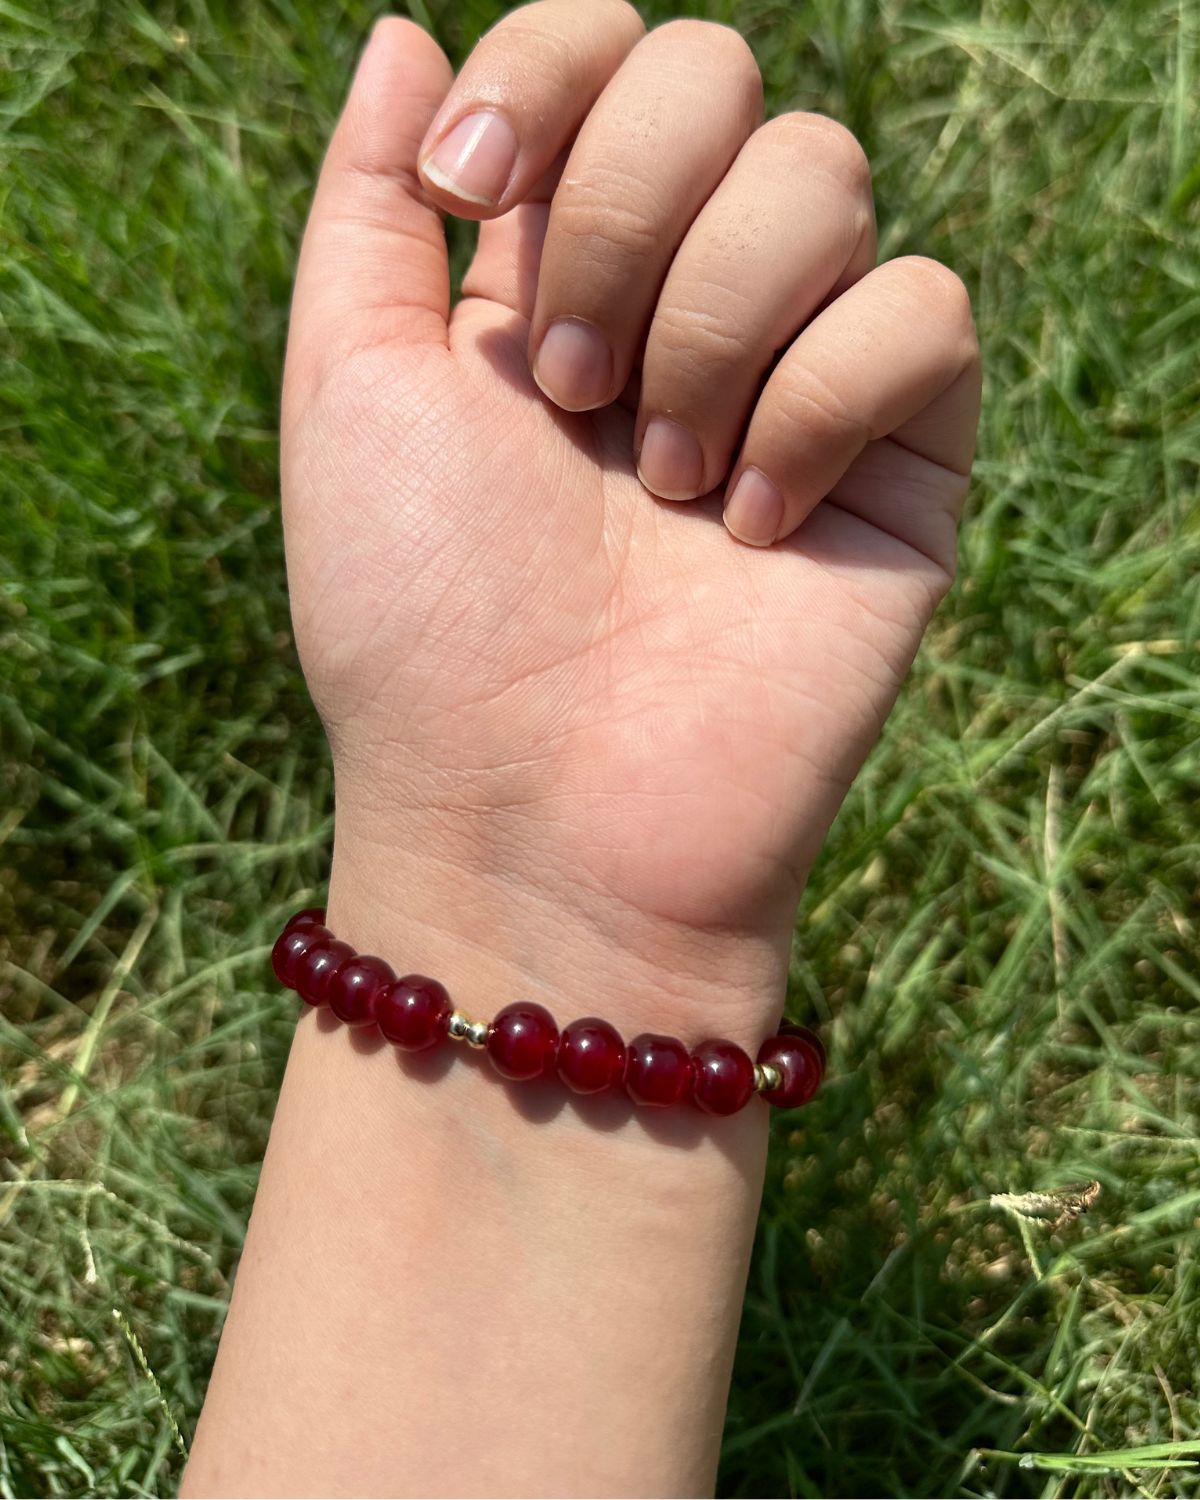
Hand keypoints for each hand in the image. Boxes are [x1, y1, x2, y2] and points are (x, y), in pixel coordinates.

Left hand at [280, 2, 980, 1037]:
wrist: (532, 821)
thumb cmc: (419, 628)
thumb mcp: (348, 392)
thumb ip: (366, 204)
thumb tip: (404, 28)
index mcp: (556, 272)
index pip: (605, 49)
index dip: (549, 67)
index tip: (468, 189)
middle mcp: (683, 301)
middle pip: (721, 79)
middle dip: (618, 217)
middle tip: (568, 396)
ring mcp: (799, 376)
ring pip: (823, 178)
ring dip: (707, 327)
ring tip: (656, 488)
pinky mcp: (903, 459)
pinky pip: (921, 312)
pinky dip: (820, 409)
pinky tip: (753, 532)